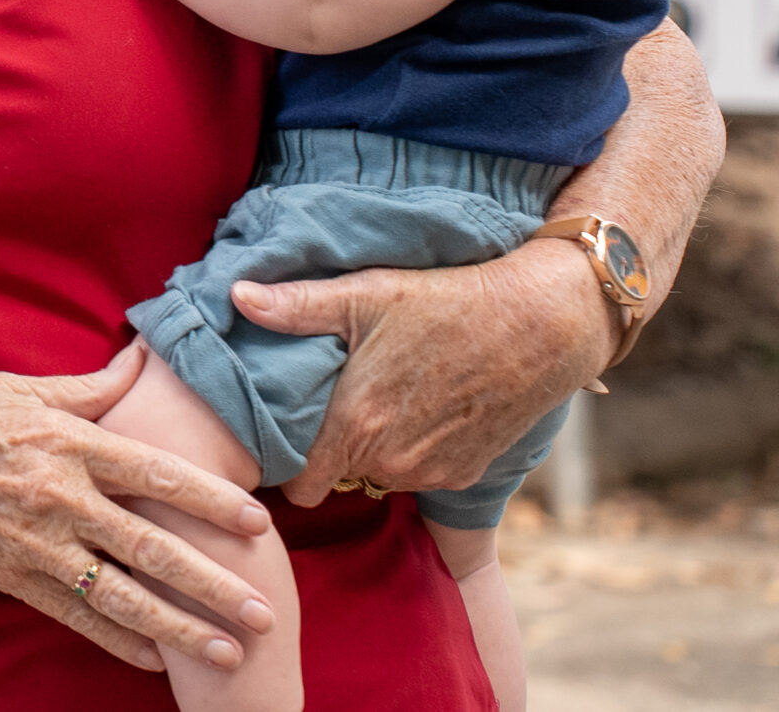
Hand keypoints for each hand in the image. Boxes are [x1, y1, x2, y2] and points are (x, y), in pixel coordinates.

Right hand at [0, 344, 275, 674]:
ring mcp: (37, 545)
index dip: (211, 499)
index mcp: (67, 446)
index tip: (258, 523)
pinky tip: (156, 659)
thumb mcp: (20, 389)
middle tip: (265, 611)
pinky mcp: (12, 577)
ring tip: (230, 650)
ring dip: (181, 627)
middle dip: (214, 583)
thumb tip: (144, 358)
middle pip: (153, 548)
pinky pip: (77, 617)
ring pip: (123, 595)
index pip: (157, 473)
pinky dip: (119, 641)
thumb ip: (89, 387)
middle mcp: (60, 499)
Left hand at [233, 241, 612, 506]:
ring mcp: (432, 473)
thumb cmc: (448, 301)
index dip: (285, 462)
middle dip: (330, 446)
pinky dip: (413, 449)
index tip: (284, 432)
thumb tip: (236, 295)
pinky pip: (419, 473)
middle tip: (337, 400)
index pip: (297, 485)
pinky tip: (422, 405)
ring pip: (378, 473)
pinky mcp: (466, 475)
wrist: (543, 325)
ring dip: (374, 447)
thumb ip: (297, 305)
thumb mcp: (367, 294)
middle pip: (335, 474)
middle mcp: (392, 461)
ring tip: (382, 396)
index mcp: (357, 424)